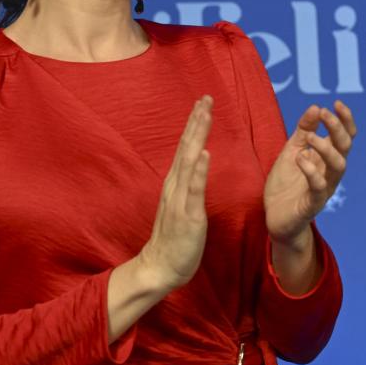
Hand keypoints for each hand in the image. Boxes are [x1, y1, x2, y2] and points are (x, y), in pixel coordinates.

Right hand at [136, 96, 212, 292]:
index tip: (203, 103)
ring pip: (189, 161)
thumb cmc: (175, 238)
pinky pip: (193, 189)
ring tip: (205, 114)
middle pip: (187, 147)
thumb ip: (189, 185)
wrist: (160, 266)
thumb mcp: (184, 205)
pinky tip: (205, 153)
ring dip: (197, 136)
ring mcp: (180, 199)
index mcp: (176, 183)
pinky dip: (199, 170)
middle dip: (197, 121)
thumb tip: (197, 166)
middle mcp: (175, 186)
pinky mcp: (187, 215)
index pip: (186, 148)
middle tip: (206, 97)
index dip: (195, 125)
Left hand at [263, 101, 356, 246]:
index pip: (345, 137)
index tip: (336, 103)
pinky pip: (319, 187)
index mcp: (327, 159)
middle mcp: (330, 172)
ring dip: (326, 148)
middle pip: (345, 147)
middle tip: (324, 114)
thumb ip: (303, 131)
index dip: (345, 120)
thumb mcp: (291, 151)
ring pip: (339, 166)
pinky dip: (311, 171)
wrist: (276, 219)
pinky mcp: (312, 204)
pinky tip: (300, 159)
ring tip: (309, 137)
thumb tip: (316, 107)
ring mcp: (324, 189)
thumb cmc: (286, 185)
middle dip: (337, 128)